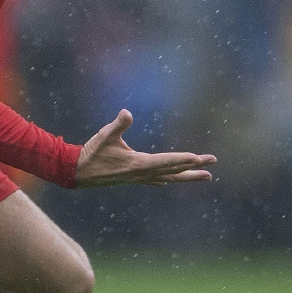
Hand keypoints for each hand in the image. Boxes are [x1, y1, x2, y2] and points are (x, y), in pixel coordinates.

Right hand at [76, 109, 215, 188]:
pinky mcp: (135, 179)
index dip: (183, 159)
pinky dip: (171, 178)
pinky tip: (172, 180)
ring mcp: (140, 178)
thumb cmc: (92, 153)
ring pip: (170, 178)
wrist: (78, 173)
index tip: (199, 158)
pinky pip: (159, 180)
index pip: (166, 161)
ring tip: (205, 176)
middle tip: (212, 165)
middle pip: (174, 172)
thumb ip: (118, 125)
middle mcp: (143, 174)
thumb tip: (127, 112)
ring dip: (187, 176)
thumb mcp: (104, 136)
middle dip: (194, 168)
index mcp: (138, 164)